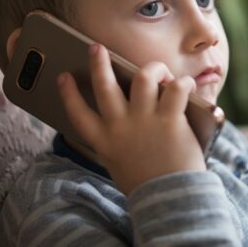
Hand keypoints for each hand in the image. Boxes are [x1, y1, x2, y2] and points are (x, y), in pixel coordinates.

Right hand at [56, 43, 205, 195]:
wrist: (169, 200)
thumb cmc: (147, 182)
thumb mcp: (121, 162)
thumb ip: (119, 140)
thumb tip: (126, 114)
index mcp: (104, 141)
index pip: (77, 113)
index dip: (67, 93)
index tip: (62, 77)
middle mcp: (119, 127)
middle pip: (104, 86)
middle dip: (98, 63)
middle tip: (96, 48)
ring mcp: (143, 120)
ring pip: (142, 77)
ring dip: (153, 68)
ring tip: (158, 71)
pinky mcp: (169, 119)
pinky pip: (176, 88)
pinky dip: (182, 83)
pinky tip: (185, 86)